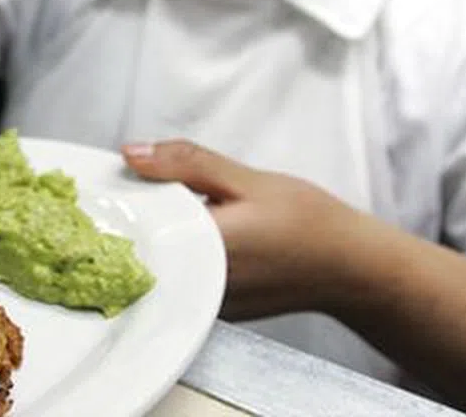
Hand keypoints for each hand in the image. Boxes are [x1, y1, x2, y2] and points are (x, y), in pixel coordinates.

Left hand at [123, 140, 368, 320]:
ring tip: (167, 205)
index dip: (118, 199)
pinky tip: (193, 232)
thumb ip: (184, 164)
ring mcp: (205, 305)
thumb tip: (130, 153)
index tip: (113, 179)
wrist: (351, 268)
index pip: (134, 225)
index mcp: (199, 250)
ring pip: (160, 263)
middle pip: (142, 247)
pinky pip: (180, 277)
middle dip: (137, 216)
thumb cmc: (308, 223)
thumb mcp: (245, 179)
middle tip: (140, 185)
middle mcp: (196, 286)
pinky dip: (178, 253)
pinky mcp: (215, 311)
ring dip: (158, 234)